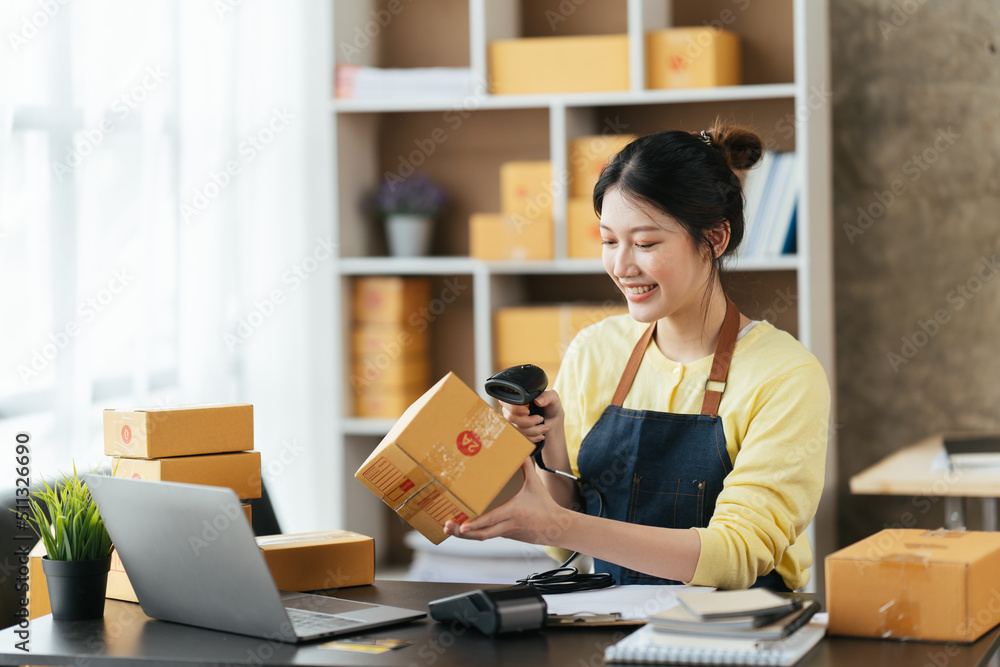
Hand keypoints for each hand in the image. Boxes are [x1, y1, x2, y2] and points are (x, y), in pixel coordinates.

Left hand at [443, 459, 569, 544]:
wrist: (556, 527)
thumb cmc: (545, 505)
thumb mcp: (535, 484)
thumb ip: (526, 467)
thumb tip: (521, 450)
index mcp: (513, 511)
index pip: (491, 520)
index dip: (475, 524)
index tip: (461, 525)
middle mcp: (507, 524)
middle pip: (481, 534)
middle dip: (462, 532)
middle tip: (447, 526)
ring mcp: (505, 532)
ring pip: (482, 537)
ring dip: (464, 535)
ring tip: (449, 528)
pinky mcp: (506, 535)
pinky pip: (487, 534)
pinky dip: (474, 532)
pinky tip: (462, 528)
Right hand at [499, 389, 562, 443]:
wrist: (552, 419)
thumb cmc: (550, 406)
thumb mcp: (553, 398)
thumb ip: (547, 396)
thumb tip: (538, 401)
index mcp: (518, 397)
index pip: (508, 403)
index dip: (515, 408)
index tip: (527, 411)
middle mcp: (512, 409)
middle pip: (511, 417)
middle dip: (528, 421)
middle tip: (540, 419)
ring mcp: (514, 421)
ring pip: (517, 429)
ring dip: (534, 430)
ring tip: (544, 427)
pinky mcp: (518, 432)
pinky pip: (521, 437)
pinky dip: (533, 437)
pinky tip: (541, 435)